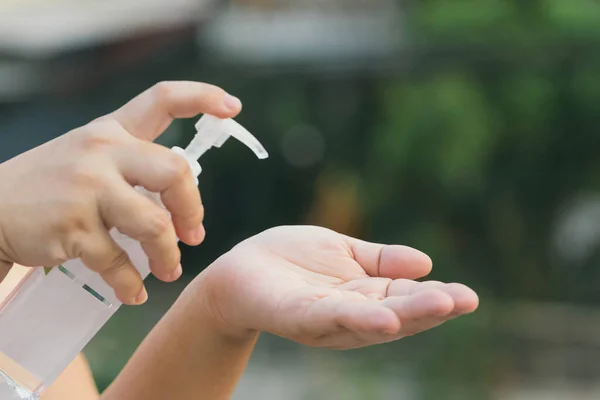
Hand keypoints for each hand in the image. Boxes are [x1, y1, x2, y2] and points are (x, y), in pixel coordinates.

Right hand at [0, 81, 241, 304]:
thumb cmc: (50, 187)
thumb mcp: (89, 159)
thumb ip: (135, 172)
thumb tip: (183, 212)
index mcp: (111, 130)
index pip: (162, 100)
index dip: (202, 98)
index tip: (232, 106)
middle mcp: (101, 150)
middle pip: (175, 172)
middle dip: (193, 209)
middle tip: (194, 235)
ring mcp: (87, 188)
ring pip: (154, 225)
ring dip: (167, 255)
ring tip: (167, 269)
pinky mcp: (73, 226)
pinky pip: (119, 261)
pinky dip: (131, 283)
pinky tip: (134, 291)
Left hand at [193, 225, 478, 348]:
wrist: (241, 270)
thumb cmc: (292, 261)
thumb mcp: (343, 252)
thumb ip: (381, 259)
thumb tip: (427, 261)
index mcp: (363, 296)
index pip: (404, 298)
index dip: (435, 298)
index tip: (467, 296)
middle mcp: (349, 313)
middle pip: (395, 313)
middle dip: (429, 309)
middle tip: (464, 301)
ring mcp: (324, 317)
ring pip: (369, 319)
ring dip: (405, 314)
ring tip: (440, 306)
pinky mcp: (296, 314)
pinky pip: (329, 317)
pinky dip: (358, 319)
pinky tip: (385, 318)